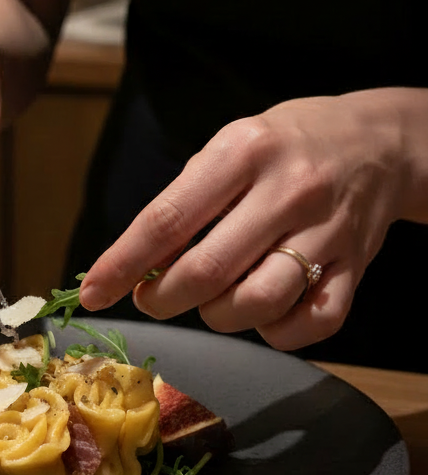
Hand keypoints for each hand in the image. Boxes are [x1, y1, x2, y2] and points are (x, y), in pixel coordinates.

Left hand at [79, 90, 424, 350]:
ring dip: (216, 316)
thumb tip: (134, 264)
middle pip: (207, 272)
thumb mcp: (230, 146)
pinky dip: (275, 332)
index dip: (122, 263)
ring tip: (211, 300)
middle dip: (163, 298)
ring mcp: (327, 232)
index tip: (94, 291)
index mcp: (244, 151)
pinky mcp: (357, 267)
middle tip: (152, 298)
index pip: (168, 219)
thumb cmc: (286, 145)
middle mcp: (288, 190)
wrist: (380, 142)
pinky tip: (263, 311)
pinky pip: (309, 325)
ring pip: (255, 304)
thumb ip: (185, 200)